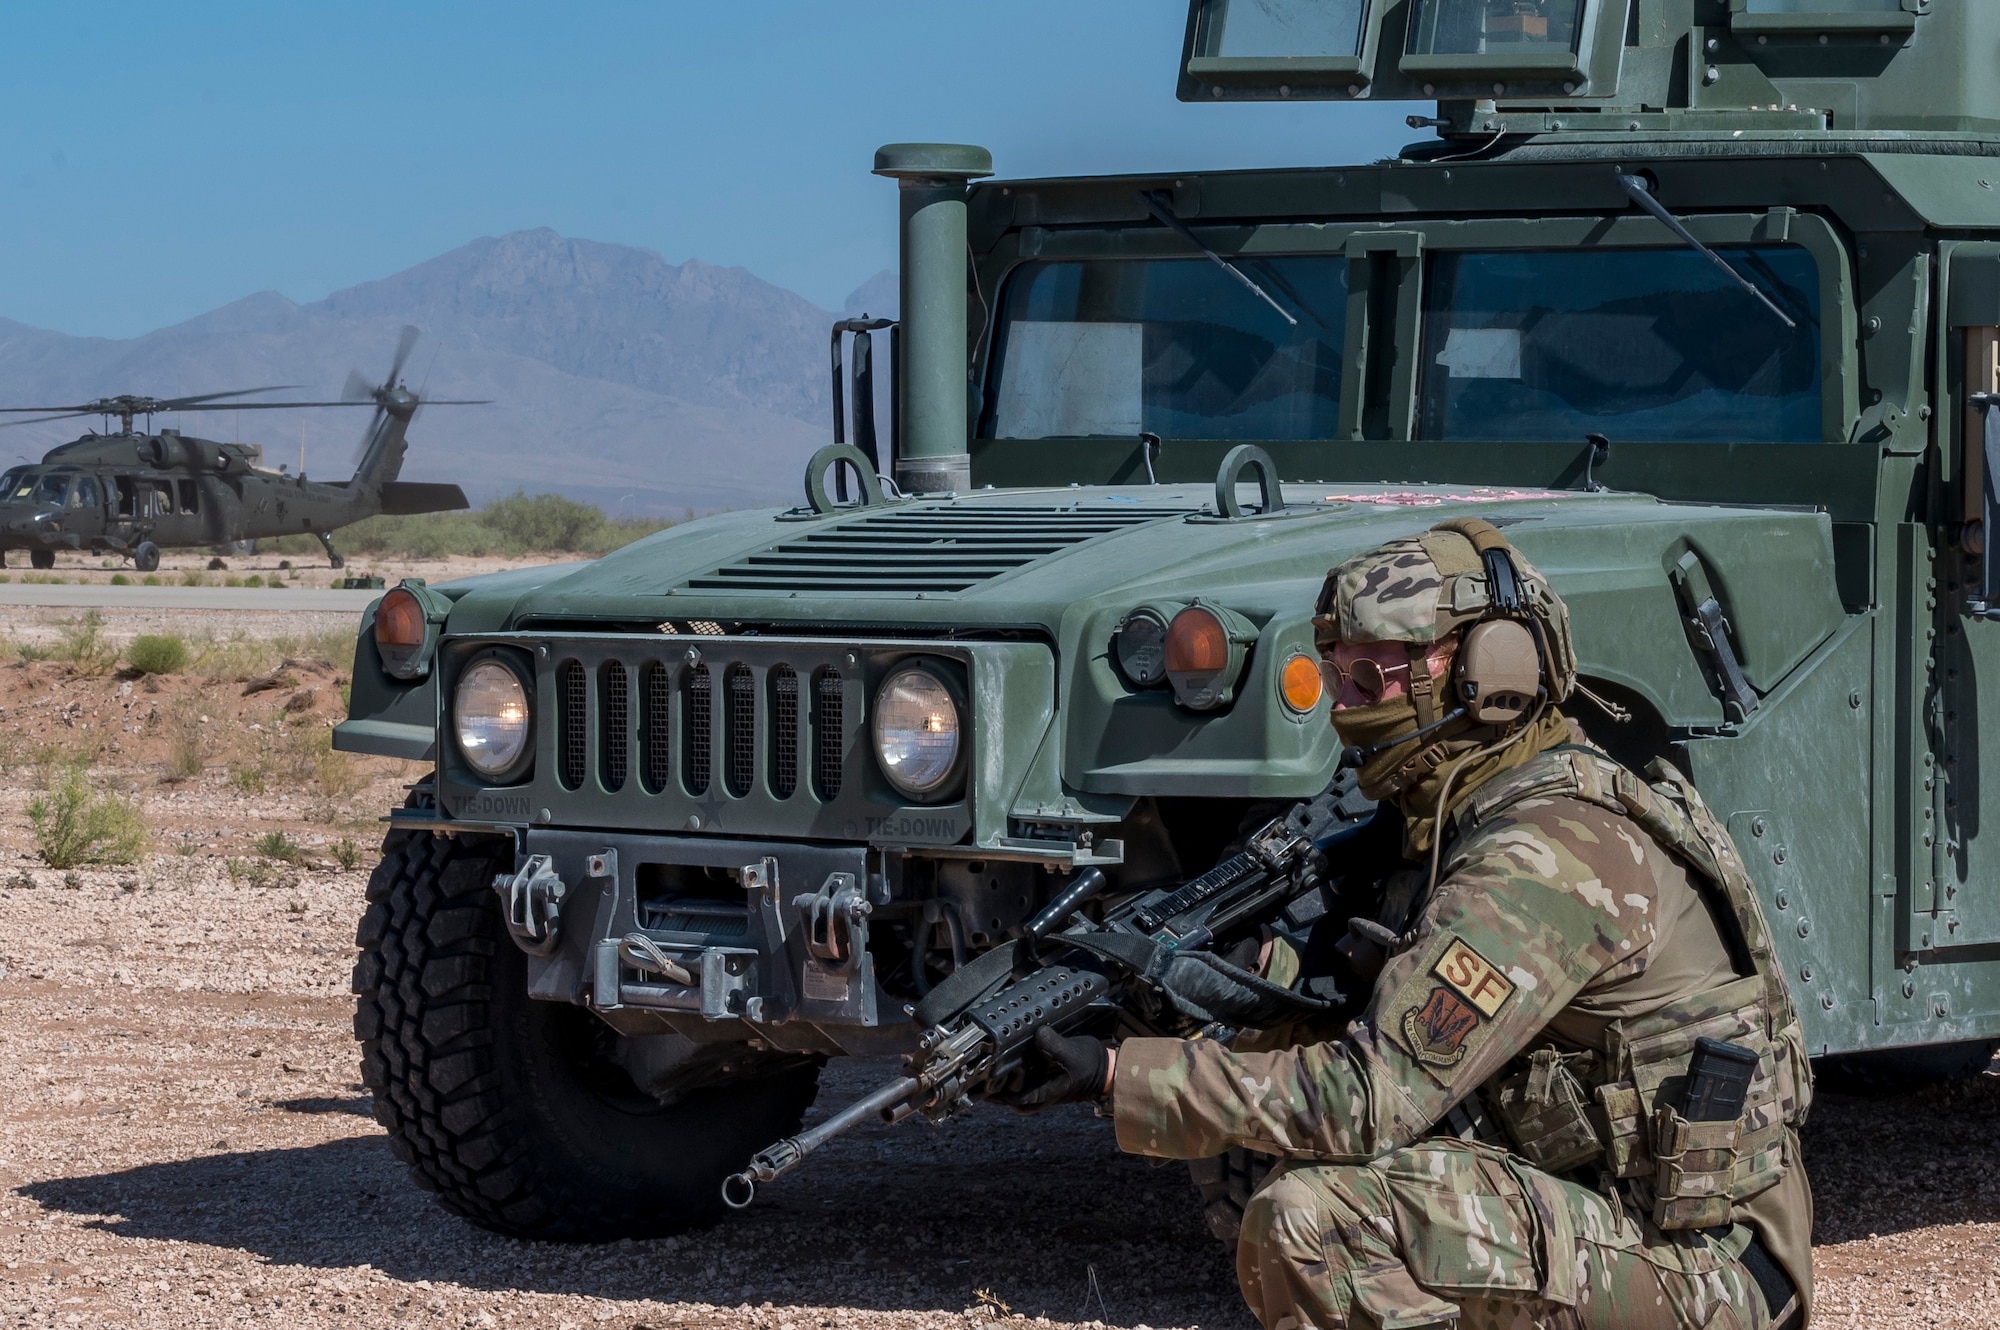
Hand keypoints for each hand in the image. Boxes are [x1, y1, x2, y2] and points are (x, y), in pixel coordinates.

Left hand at [983, 1027, 1110, 1112]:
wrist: (1103, 1070)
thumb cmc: (1088, 1067)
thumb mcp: (1071, 1054)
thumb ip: (1052, 1045)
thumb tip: (1037, 1034)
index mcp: (1035, 1097)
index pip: (1000, 1095)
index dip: (985, 1083)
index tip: (975, 1066)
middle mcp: (1029, 1095)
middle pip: (997, 1088)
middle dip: (986, 1070)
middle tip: (978, 1049)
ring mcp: (1031, 1086)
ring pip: (1004, 1078)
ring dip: (996, 1063)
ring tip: (988, 1043)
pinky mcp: (1033, 1076)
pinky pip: (1013, 1070)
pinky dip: (1008, 1059)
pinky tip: (1005, 1044)